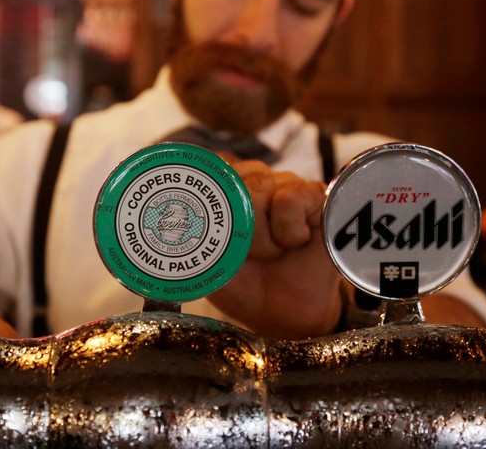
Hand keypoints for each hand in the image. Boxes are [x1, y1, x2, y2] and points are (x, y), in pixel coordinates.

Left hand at [208, 159, 342, 338]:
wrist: (285, 312)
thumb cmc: (246, 283)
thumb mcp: (208, 264)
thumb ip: (190, 240)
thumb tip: (170, 223)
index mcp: (221, 189)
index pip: (204, 173)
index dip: (207, 206)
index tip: (214, 240)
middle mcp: (251, 177)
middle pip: (232, 183)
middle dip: (238, 231)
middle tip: (250, 254)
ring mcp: (283, 182)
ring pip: (260, 189)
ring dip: (264, 235)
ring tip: (273, 251)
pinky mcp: (314, 194)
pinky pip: (291, 197)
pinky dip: (290, 230)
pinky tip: (295, 241)